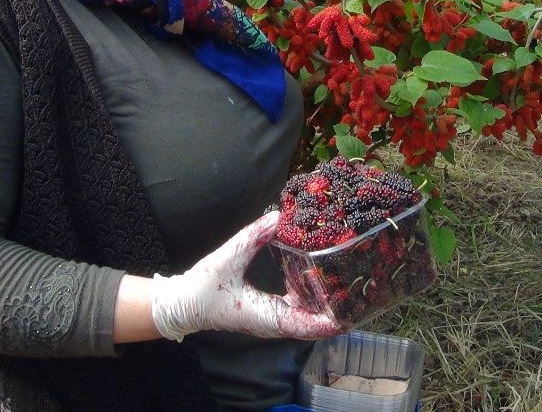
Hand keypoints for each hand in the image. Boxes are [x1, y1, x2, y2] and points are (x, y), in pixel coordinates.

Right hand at [148, 209, 343, 341]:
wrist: (182, 303)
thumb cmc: (202, 288)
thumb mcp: (228, 258)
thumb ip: (253, 236)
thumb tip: (278, 216)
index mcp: (266, 317)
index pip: (305, 326)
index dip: (330, 321)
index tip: (350, 312)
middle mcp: (272, 322)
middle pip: (313, 324)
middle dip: (336, 312)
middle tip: (359, 292)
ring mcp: (271, 319)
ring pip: (306, 317)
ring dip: (324, 304)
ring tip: (346, 284)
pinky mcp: (268, 311)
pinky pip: (296, 307)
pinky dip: (310, 297)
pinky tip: (318, 277)